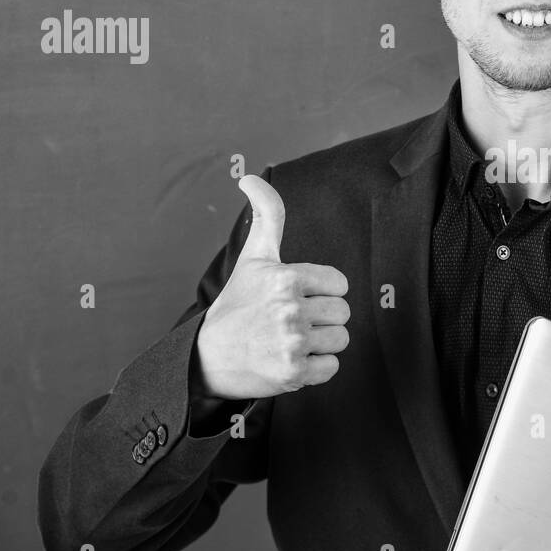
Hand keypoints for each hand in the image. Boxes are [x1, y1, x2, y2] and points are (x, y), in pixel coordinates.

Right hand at [193, 174, 349, 399]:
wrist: (207, 357)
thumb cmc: (237, 304)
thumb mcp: (254, 257)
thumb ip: (267, 215)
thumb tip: (249, 177)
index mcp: (286, 277)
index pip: (340, 284)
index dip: (322, 292)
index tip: (297, 297)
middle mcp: (290, 309)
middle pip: (343, 313)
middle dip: (322, 318)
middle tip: (292, 321)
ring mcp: (292, 343)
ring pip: (340, 340)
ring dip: (320, 344)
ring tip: (291, 340)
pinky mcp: (293, 374)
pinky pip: (332, 368)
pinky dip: (315, 369)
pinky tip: (290, 360)